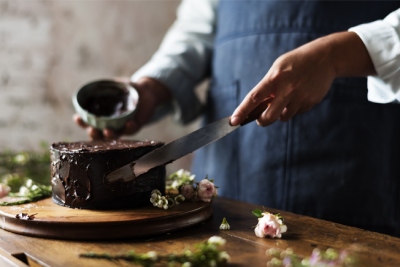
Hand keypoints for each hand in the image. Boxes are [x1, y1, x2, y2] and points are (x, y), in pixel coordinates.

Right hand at [74, 77, 171, 139]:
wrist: (146, 92)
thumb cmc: (127, 90)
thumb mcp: (115, 86)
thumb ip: (106, 86)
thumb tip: (97, 84)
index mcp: (103, 116)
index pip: (89, 122)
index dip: (82, 122)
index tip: (77, 117)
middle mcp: (111, 124)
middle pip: (100, 134)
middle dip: (94, 134)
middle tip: (92, 130)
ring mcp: (123, 126)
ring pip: (115, 135)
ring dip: (110, 135)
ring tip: (108, 131)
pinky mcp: (136, 125)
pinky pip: (132, 129)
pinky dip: (130, 127)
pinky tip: (129, 123)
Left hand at [230, 31, 375, 125]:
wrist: (325, 57)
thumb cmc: (296, 62)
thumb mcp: (278, 68)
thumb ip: (268, 87)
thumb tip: (259, 107)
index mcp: (274, 78)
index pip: (253, 98)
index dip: (242, 111)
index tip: (233, 121)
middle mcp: (286, 90)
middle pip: (268, 117)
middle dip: (262, 121)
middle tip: (260, 118)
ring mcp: (300, 97)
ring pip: (283, 117)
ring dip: (280, 113)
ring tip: (286, 98)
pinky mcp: (310, 102)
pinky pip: (297, 113)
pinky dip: (294, 108)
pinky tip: (300, 94)